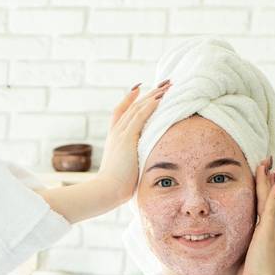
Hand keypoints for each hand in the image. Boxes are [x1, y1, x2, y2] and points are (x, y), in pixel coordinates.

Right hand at [96, 78, 172, 207]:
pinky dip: (150, 106)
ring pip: (138, 108)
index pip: (121, 111)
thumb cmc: (116, 187)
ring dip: (154, 96)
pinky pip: (140, 117)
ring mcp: (120, 134)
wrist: (106, 191)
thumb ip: (131, 162)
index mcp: (114, 138)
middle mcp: (116, 132)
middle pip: (133, 106)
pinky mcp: (126, 138)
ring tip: (168, 86)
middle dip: (149, 93)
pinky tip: (160, 98)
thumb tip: (141, 166)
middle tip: (164, 83)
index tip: (139, 87)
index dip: (130, 98)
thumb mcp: (124, 169)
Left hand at [238, 157, 274, 274]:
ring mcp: (269, 229)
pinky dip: (273, 194)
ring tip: (269, 165)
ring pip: (267, 199)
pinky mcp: (267, 231)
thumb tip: (231, 251)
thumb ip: (240, 251)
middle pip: (266, 199)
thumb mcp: (243, 261)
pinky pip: (270, 208)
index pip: (261, 209)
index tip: (263, 180)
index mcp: (262, 236)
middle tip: (268, 165)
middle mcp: (268, 230)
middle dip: (267, 182)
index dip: (262, 194)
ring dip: (267, 181)